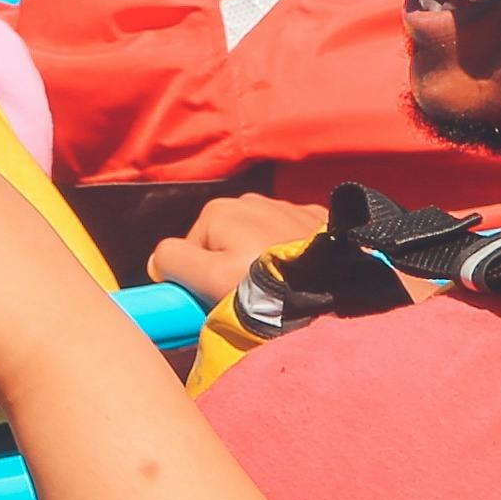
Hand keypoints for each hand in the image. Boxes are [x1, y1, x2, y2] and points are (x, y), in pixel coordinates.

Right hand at [149, 192, 327, 304]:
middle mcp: (250, 199)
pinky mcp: (318, 220)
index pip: (185, 252)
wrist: (340, 288)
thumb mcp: (211, 280)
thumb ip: (174, 263)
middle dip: (229, 270)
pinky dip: (290, 256)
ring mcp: (286, 206)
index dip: (196, 282)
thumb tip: (160, 261)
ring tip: (282, 289)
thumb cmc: (270, 288)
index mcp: (217, 211)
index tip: (218, 300)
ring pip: (255, 241)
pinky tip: (304, 275)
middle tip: (251, 298)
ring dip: (261, 262)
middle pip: (221, 244)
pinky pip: (289, 239)